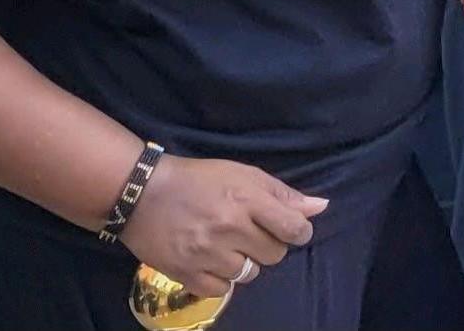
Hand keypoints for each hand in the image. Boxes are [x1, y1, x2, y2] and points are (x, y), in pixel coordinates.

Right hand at [120, 153, 324, 297]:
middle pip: (274, 254)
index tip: (293, 230)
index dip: (300, 232)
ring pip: (250, 274)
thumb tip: (321, 207)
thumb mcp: (241, 174)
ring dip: (244, 262)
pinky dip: (222, 279)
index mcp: (245, 198)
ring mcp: (206, 253)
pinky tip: (212, 261)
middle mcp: (229, 227)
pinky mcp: (186, 273)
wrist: (141, 194)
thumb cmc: (197, 179)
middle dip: (269, 245)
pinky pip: (222, 290)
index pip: (293, 228)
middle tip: (250, 233)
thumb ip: (282, 193)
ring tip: (228, 246)